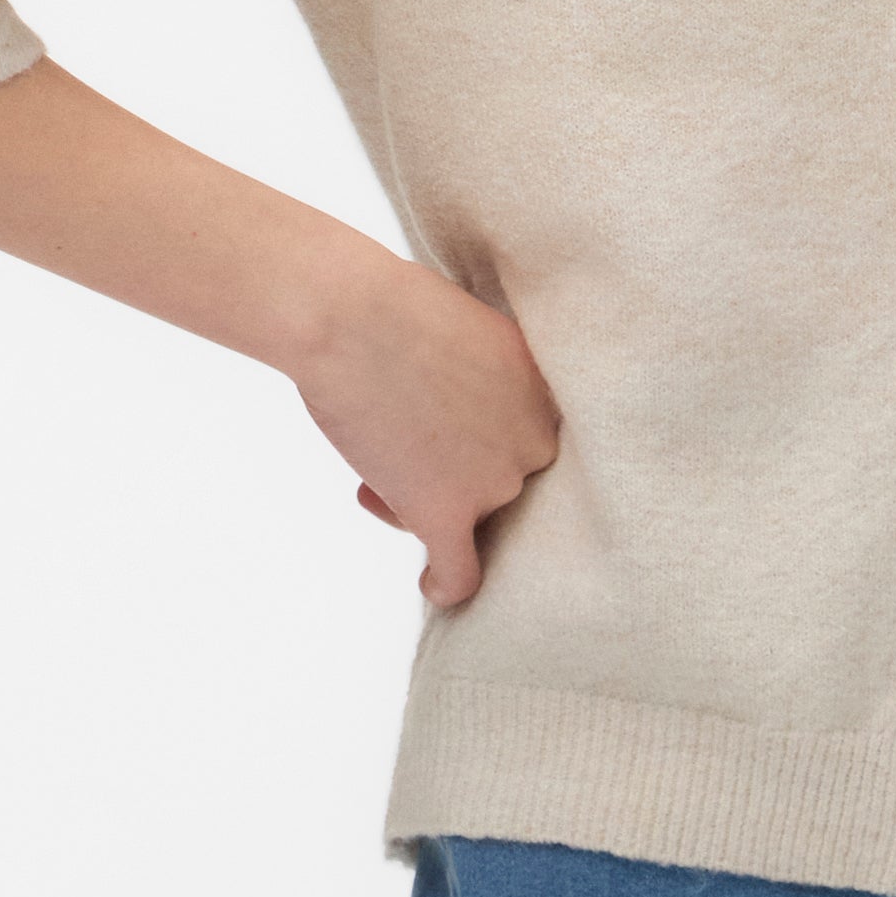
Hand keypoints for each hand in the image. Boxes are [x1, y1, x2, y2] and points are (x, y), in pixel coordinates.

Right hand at [293, 241, 562, 605]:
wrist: (348, 316)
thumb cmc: (392, 310)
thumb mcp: (471, 336)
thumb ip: (486, 387)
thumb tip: (461, 432)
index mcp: (547, 392)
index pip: (524, 441)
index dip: (478, 437)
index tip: (439, 421)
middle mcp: (535, 441)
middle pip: (499, 483)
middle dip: (450, 470)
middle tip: (397, 437)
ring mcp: (494, 483)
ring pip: (471, 521)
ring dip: (421, 503)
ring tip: (376, 464)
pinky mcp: (446, 514)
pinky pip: (460, 572)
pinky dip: (448, 584)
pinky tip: (433, 586)